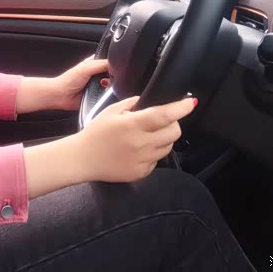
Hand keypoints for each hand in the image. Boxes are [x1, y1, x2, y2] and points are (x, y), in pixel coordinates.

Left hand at [15, 57, 107, 113]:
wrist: (61, 96)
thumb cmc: (68, 80)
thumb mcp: (86, 68)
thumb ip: (101, 64)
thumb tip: (115, 65)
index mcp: (93, 63)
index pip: (108, 60)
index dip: (113, 63)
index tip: (114, 68)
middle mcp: (96, 73)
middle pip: (112, 73)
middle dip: (113, 76)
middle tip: (108, 77)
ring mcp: (97, 85)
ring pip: (111, 84)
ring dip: (110, 86)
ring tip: (103, 85)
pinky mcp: (97, 95)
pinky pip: (107, 95)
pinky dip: (108, 94)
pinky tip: (104, 92)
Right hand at [77, 96, 196, 181]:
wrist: (82, 159)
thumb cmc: (95, 134)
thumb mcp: (110, 112)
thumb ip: (131, 103)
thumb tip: (146, 100)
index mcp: (132, 125)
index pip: (163, 115)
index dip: (180, 108)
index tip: (190, 102)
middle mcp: (140, 143)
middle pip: (173, 132)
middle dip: (173, 124)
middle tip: (163, 121)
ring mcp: (142, 160)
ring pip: (168, 147)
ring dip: (164, 139)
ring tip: (148, 136)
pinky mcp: (141, 173)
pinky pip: (157, 160)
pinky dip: (153, 153)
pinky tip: (138, 150)